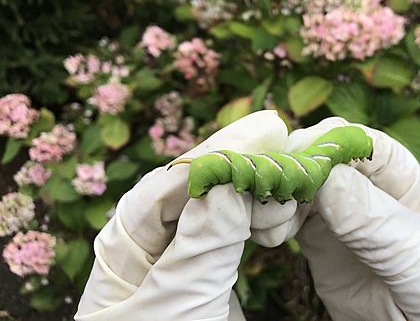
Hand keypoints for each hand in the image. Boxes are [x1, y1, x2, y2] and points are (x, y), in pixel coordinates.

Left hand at [75, 110, 288, 319]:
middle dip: (232, 158)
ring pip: (214, 206)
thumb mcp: (179, 307)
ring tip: (281, 159)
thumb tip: (225, 182)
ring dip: (248, 183)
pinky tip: (273, 200)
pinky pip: (230, 231)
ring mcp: (181, 258)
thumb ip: (201, 246)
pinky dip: (255, 214)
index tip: (258, 135)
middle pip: (190, 186)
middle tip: (275, 130)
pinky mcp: (208, 273)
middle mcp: (149, 246)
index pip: (167, 184)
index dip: (213, 155)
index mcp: (124, 248)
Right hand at [286, 117, 419, 319]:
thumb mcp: (415, 253)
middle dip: (299, 161)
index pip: (368, 144)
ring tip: (271, 218)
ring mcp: (340, 214)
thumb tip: (325, 176)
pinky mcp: (317, 240)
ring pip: (302, 184)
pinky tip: (268, 234)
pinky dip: (272, 219)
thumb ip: (372, 217)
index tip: (305, 150)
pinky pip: (288, 217)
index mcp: (404, 182)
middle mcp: (368, 190)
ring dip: (280, 191)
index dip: (335, 139)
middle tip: (277, 180)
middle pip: (326, 155)